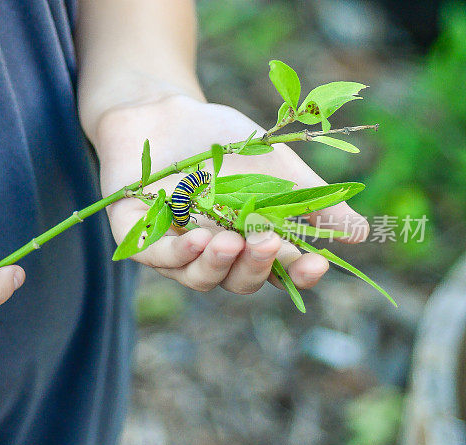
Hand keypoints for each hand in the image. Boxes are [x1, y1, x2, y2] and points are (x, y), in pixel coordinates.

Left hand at [94, 94, 367, 293]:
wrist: (164, 110)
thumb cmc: (222, 143)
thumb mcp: (275, 166)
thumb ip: (313, 199)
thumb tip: (361, 234)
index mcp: (247, 242)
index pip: (276, 271)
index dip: (297, 274)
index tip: (317, 264)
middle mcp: (212, 254)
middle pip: (238, 280)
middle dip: (256, 266)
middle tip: (269, 242)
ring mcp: (173, 247)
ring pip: (196, 276)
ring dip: (217, 264)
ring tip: (231, 243)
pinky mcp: (136, 235)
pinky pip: (155, 256)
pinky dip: (177, 253)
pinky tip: (197, 238)